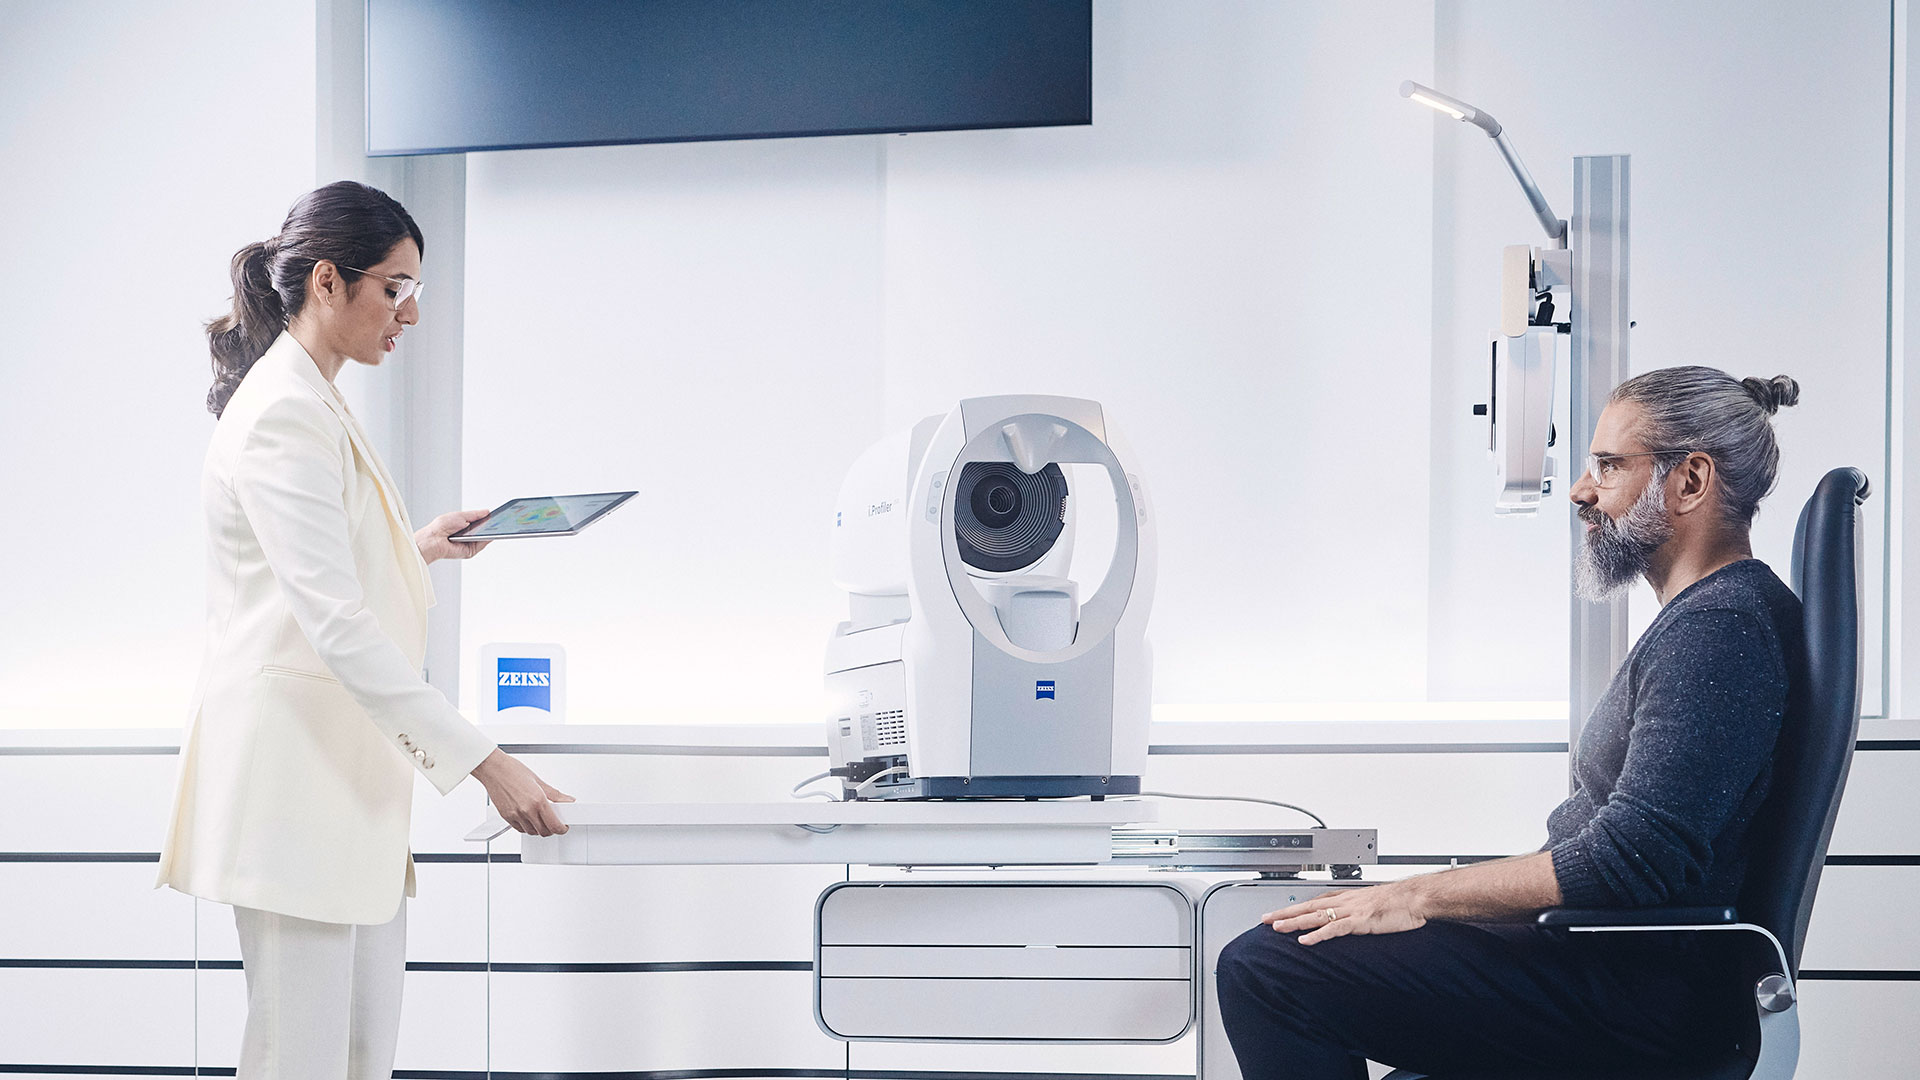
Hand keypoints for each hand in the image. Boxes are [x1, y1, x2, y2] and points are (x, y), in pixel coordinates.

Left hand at [416, 508, 491, 563]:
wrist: (434, 539)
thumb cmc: (442, 527)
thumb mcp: (461, 515)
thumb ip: (475, 514)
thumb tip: (487, 512)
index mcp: (465, 526)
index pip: (480, 523)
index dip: (488, 520)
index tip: (497, 516)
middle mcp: (468, 535)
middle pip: (484, 531)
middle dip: (491, 526)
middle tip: (499, 521)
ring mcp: (469, 544)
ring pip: (484, 538)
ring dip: (491, 533)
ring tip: (497, 526)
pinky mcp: (470, 552)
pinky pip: (481, 545)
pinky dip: (486, 540)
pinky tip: (490, 534)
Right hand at [471, 749, 574, 836]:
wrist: (493, 768)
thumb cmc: (513, 770)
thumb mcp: (538, 781)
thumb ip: (555, 794)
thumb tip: (568, 800)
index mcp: (538, 800)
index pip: (554, 825)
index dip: (562, 829)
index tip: (563, 827)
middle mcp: (526, 810)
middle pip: (544, 832)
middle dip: (551, 829)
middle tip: (554, 822)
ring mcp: (515, 815)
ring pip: (532, 832)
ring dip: (539, 829)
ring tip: (541, 819)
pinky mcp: (506, 817)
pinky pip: (520, 829)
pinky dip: (527, 827)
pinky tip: (529, 819)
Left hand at [1261, 881, 1426, 944]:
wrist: (1415, 898)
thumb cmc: (1397, 902)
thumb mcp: (1370, 905)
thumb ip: (1355, 912)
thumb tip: (1346, 920)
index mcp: (1345, 898)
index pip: (1313, 902)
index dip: (1294, 908)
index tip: (1278, 913)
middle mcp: (1344, 902)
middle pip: (1307, 907)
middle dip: (1285, 913)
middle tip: (1265, 918)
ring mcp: (1350, 911)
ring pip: (1315, 916)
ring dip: (1294, 922)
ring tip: (1276, 927)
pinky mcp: (1359, 921)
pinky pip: (1334, 929)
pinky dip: (1317, 935)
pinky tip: (1304, 940)